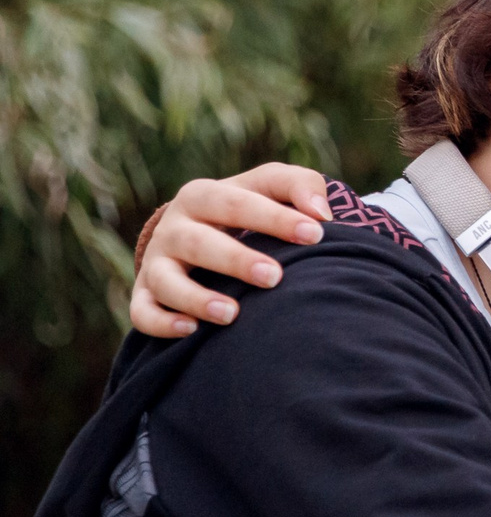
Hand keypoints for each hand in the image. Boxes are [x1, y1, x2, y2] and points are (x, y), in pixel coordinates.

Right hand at [129, 164, 332, 337]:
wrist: (203, 231)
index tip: (315, 234)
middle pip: (197, 242)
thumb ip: (301, 186)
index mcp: (203, 196)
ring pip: (165, 280)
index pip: (236, 203)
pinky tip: (191, 330)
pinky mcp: (145, 295)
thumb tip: (321, 214)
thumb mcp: (271, 187)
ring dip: (195, 298)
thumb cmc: (250, 208)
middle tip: (274, 277)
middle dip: (235, 260)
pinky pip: (142, 312)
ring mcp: (156, 263)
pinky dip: (162, 322)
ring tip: (231, 314)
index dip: (275, 218)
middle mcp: (173, 228)